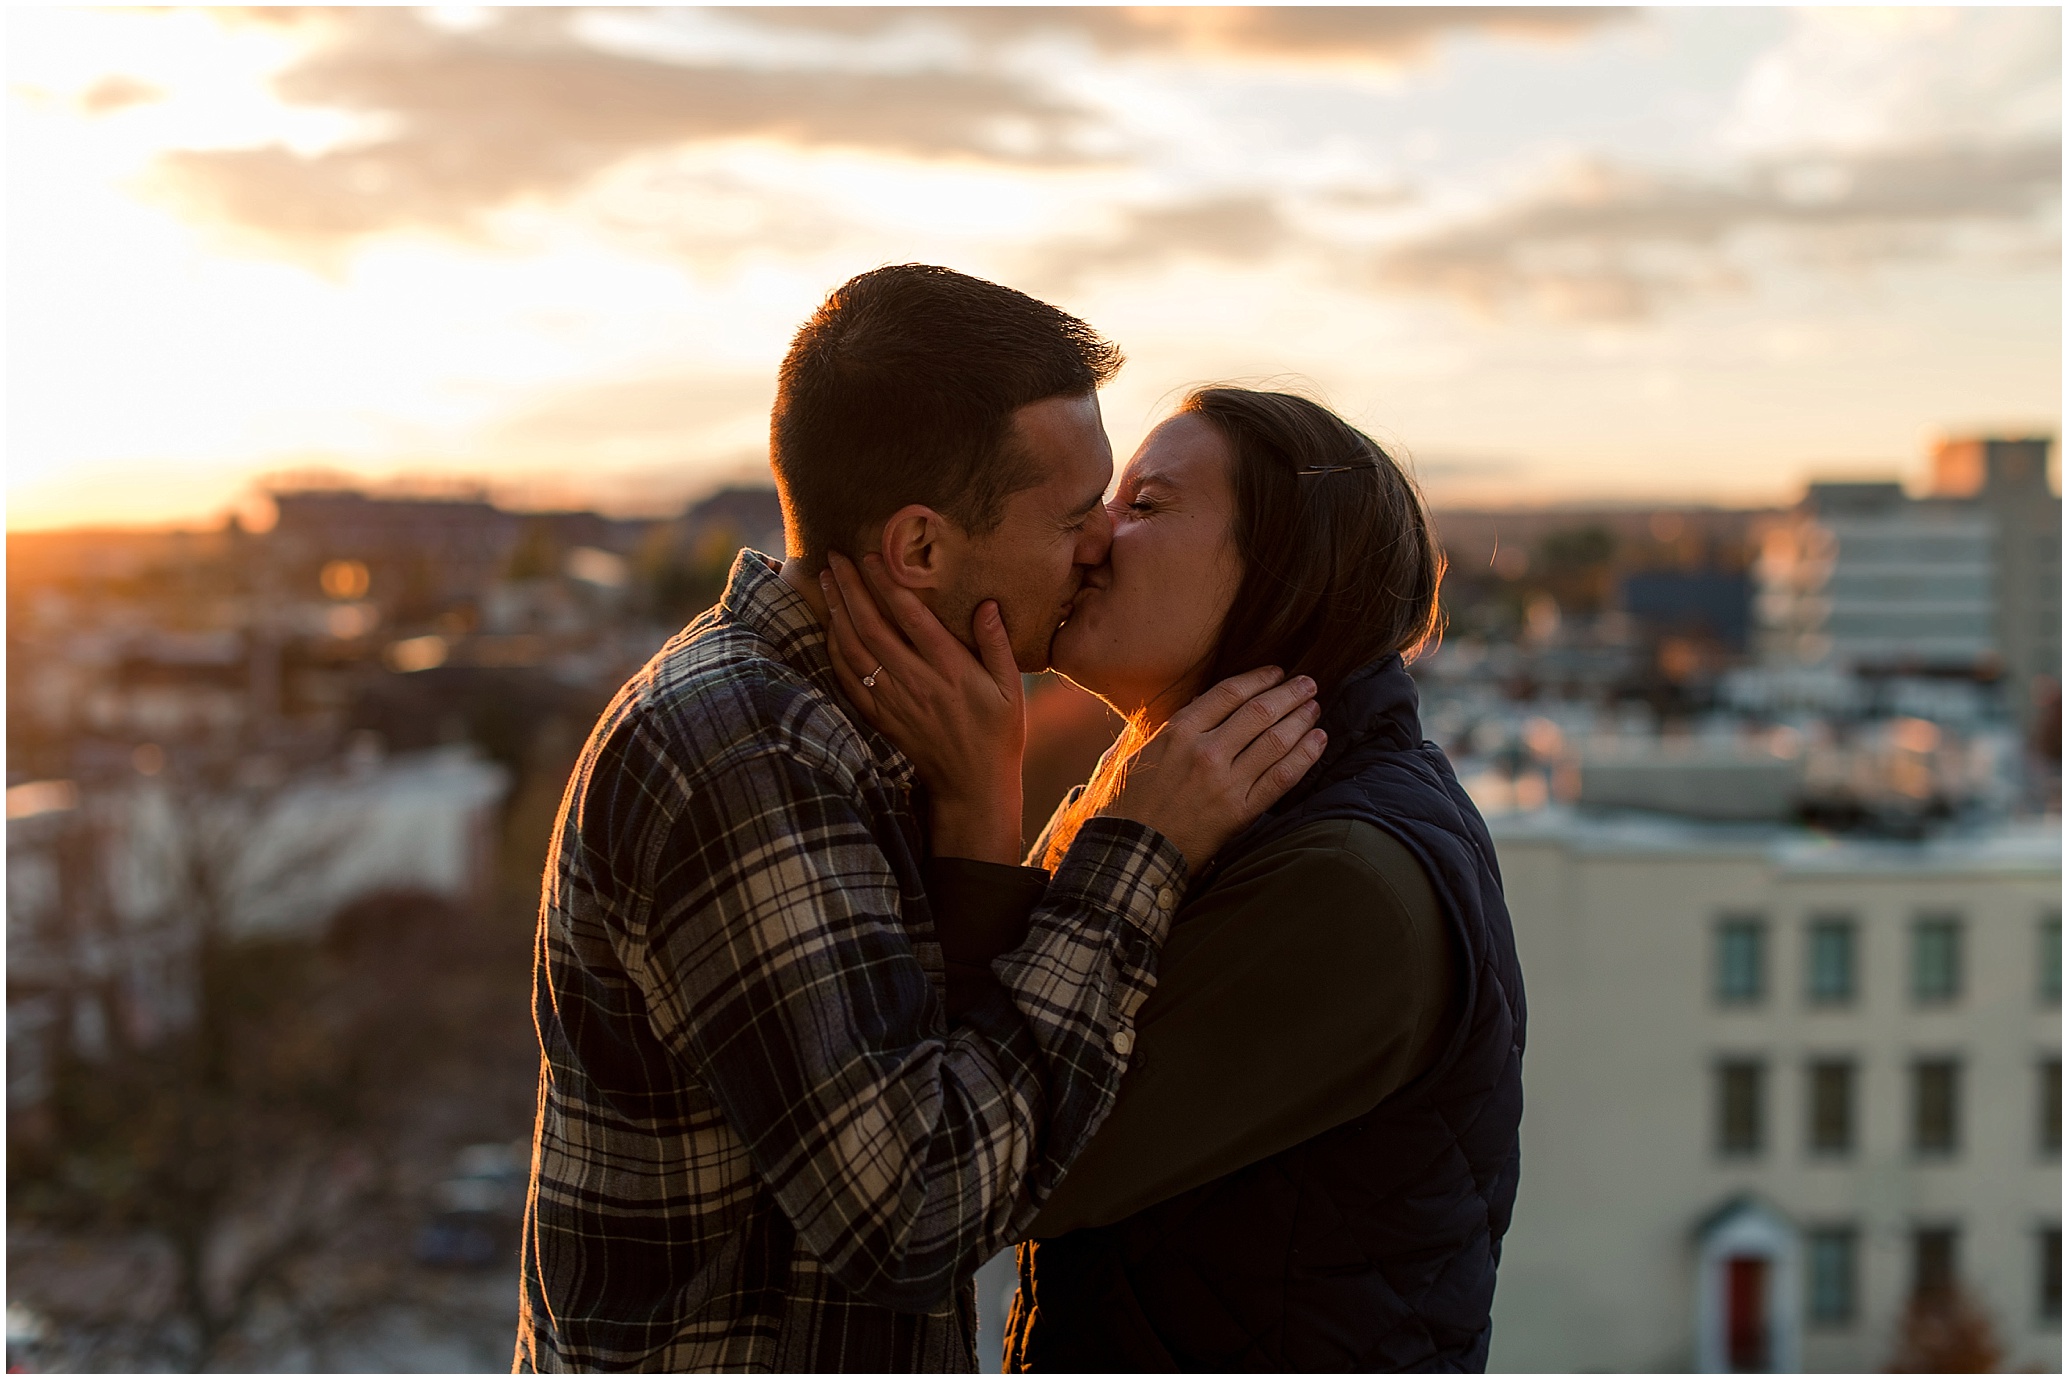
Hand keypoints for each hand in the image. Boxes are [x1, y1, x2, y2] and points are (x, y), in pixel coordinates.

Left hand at [821, 553, 1024, 864]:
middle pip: (872, 628)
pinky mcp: (881, 717)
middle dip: (851, 589)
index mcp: (951, 670)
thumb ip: (997, 645)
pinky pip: (848, 680)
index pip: (911, 617)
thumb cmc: (998, 734)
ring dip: (837, 613)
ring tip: (826, 581)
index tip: (871, 554)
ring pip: (854, 650)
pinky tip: (829, 627)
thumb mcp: (1011, 689)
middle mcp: (917, 683)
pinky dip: (834, 651)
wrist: (972, 786)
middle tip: (835, 557)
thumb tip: (985, 605)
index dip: (887, 584)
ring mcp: (894, 701)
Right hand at [1099, 667, 1325, 871]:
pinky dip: (1305, 756)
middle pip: (1259, 712)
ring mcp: (1225, 783)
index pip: (1230, 693)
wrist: (1130, 854)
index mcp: (1178, 732)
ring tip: (1315, 707)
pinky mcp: (1240, 812)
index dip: (1259, 678)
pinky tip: (1319, 741)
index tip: (1277, 672)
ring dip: (1301, 719)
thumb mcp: (1133, 752)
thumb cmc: (1126, 805)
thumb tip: (1195, 705)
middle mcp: (1205, 752)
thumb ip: (1166, 729)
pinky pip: (1282, 778)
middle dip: (1289, 693)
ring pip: (1276, 741)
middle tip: (1309, 684)